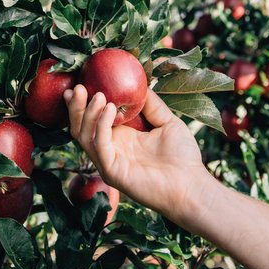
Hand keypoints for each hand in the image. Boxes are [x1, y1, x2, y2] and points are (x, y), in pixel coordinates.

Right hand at [64, 85, 211, 226]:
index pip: (92, 119)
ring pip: (84, 136)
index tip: (81, 82)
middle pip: (80, 127)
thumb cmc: (182, 157)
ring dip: (87, 113)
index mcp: (119, 138)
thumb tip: (142, 83)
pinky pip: (99, 146)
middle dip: (76, 107)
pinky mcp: (112, 172)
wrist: (192, 186)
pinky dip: (101, 125)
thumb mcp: (167, 122)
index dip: (83, 103)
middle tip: (79, 87)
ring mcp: (108, 161)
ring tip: (99, 96)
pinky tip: (110, 108)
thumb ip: (151, 105)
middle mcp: (109, 149)